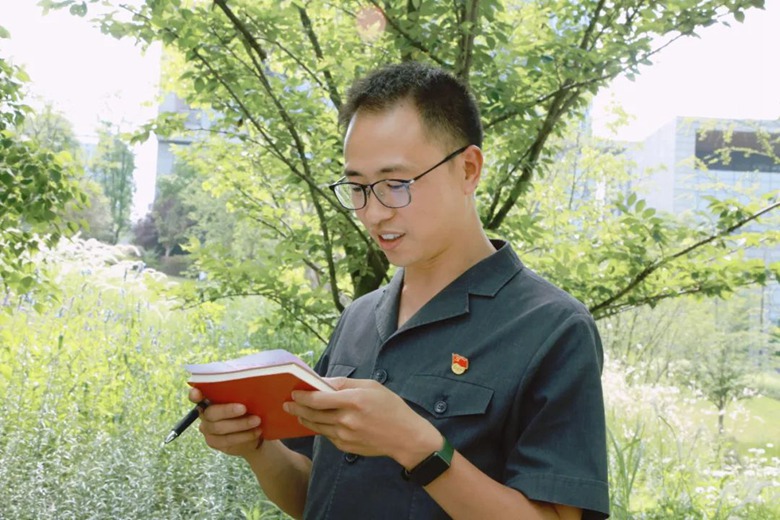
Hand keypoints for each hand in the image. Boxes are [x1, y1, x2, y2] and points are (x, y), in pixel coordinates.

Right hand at [189, 387, 263, 457]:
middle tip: (244, 408)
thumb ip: (241, 393)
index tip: (197, 393)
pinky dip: (244, 435)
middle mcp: (205, 414)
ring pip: (219, 428)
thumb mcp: (245, 399)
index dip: (195, 395)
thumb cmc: (248, 410)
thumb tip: (250, 386)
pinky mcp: (214, 442)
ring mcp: (208, 429)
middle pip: (211, 413)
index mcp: (209, 399)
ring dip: (240, 424)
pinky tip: (256, 431)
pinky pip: (227, 440)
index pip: (196, 396)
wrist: (252, 433)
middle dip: (228, 410)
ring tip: (257, 420)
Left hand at [283, 378, 441, 468]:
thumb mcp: (371, 386)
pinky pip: (327, 435)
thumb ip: (345, 383)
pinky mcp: (345, 447)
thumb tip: (323, 382)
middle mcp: (346, 419)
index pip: (318, 398)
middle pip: (312, 414)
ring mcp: (345, 436)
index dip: (302, 395)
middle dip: (297, 407)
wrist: (406, 437)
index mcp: (353, 401)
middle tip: (287, 403)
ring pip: (316, 426)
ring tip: (296, 412)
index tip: (293, 392)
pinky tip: (316, 422)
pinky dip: (320, 427)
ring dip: (304, 418)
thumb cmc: (391, 408)